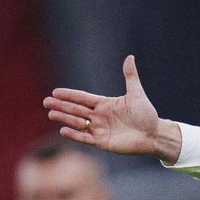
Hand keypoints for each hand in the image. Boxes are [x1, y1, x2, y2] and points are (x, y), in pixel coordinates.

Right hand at [44, 55, 182, 161]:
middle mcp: (99, 116)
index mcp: (105, 104)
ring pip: (78, 123)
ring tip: (51, 114)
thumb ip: (130, 76)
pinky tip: (63, 130)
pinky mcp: (102, 142)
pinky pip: (85, 138)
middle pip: (76, 110)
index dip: (70, 95)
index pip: (83, 98)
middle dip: (61, 105)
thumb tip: (130, 57)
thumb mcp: (137, 94)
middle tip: (46, 101)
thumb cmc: (147, 115)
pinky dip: (75, 135)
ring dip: (65, 118)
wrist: (154, 135)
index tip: (55, 91)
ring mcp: (100, 129)